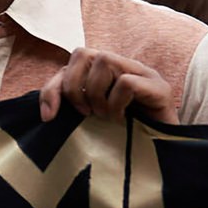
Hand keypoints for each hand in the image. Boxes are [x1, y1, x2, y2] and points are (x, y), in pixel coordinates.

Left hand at [38, 48, 176, 124]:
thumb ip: (69, 108)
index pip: (70, 62)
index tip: (49, 118)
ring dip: (98, 95)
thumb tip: (46, 114)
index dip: (53, 88)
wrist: (162, 154)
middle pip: (83, 53)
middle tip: (86, 114)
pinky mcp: (160, 87)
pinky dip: (117, 103)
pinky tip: (123, 120)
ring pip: (104, 61)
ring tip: (107, 116)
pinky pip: (126, 82)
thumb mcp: (88, 121)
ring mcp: (144, 73)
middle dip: (75, 87)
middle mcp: (124, 66)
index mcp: (104, 72)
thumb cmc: (123, 137)